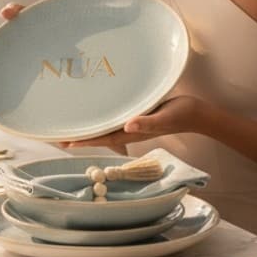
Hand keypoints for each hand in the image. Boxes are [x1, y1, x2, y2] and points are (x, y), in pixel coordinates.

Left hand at [58, 94, 202, 152]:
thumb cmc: (181, 114)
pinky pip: (116, 121)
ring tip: (72, 131)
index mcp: (133, 132)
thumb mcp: (165, 117)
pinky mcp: (138, 117)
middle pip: (101, 136)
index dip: (85, 141)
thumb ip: (147, 123)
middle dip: (82, 138)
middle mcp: (130, 130)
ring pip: (107, 130)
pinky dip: (104, 121)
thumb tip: (128, 126)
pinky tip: (98, 118)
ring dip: (90, 131)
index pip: (104, 138)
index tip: (67, 143)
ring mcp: (134, 125)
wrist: (196, 113)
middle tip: (60, 139)